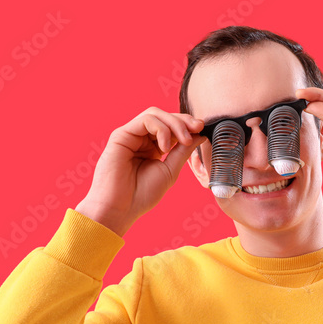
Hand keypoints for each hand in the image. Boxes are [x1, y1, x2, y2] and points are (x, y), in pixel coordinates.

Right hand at [75, 108, 207, 235]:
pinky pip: (145, 120)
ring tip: (184, 140)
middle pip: (164, 116)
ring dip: (175, 123)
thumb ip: (183, 151)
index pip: (171, 127)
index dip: (187, 125)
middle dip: (184, 120)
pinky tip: (165, 146)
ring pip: (155, 114)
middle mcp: (140, 139)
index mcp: (152, 147)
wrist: (120, 208)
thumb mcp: (170, 170)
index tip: (202, 129)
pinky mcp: (121, 135)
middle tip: (198, 128)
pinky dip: (161, 129)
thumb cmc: (141, 195)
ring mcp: (130, 135)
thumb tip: (200, 135)